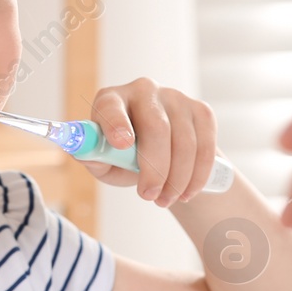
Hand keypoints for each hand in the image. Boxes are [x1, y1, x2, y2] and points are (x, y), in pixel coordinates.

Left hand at [85, 78, 220, 206]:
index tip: (122, 143)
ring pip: (184, 141)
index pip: (111, 106)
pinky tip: (186, 192)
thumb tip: (86, 154)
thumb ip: (94, 157)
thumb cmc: (123, 156)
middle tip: (149, 196)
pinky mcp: (201, 111)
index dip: (116, 123)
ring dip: (177, 178)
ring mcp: (176, 97)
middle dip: (155, 167)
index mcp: (111, 99)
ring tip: (164, 200)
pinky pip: (206, 146)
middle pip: (156, 127)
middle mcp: (143, 90)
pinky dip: (197, 175)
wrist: (161, 154)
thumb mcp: (104, 161)